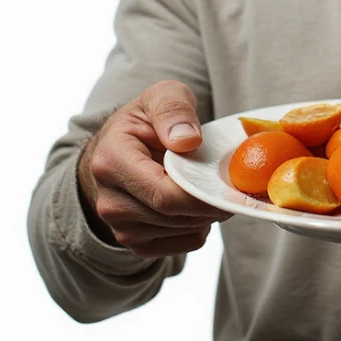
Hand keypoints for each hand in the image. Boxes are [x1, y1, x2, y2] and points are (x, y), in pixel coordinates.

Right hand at [77, 79, 230, 257]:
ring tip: (211, 186)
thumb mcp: (161, 96)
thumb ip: (173, 109)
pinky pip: (179, 245)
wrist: (122, 147)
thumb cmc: (146, 120)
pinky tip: (198, 204)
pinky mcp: (134, 242)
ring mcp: (119, 226)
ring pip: (180, 232)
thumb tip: (187, 140)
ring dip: (206, 214)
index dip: (201, 193)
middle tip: (232, 184)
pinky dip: (198, 228)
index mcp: (110, 162)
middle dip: (210, 202)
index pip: (162, 194)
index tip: (230, 181)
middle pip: (173, 216)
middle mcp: (109, 201)